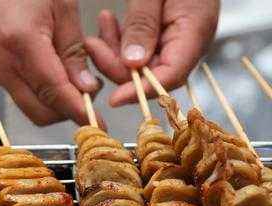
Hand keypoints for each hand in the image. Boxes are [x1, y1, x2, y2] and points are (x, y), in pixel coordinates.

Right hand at [0, 0, 103, 126]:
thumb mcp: (62, 7)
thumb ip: (73, 50)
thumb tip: (86, 88)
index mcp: (22, 44)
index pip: (54, 92)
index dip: (78, 111)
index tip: (99, 125)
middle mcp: (3, 65)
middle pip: (40, 113)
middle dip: (68, 111)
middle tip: (89, 92)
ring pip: (31, 107)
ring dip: (56, 104)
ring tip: (72, 78)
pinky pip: (22, 95)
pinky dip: (43, 94)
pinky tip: (54, 73)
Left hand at [84, 0, 218, 106]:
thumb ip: (144, 23)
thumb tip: (133, 63)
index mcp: (195, 31)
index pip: (171, 76)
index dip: (141, 91)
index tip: (113, 98)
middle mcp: (188, 42)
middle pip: (149, 75)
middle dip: (117, 65)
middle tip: (93, 46)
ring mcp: (175, 39)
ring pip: (138, 64)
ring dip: (114, 51)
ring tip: (101, 26)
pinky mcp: (162, 34)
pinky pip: (138, 49)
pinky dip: (119, 40)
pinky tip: (108, 22)